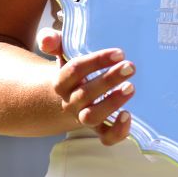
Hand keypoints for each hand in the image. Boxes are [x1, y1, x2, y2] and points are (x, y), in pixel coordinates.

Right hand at [37, 27, 134, 144]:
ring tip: (131, 88)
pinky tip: (128, 116)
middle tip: (130, 67)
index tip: (119, 53)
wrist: (64, 100)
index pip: (75, 70)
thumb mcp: (60, 53)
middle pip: (86, 94)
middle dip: (109, 80)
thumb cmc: (70, 71)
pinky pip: (105, 137)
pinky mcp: (98, 129)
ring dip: (112, 104)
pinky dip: (117, 131)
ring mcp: (83, 117)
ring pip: (93, 116)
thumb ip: (52, 40)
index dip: (96, 61)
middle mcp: (71, 101)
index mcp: (61, 82)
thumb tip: (47, 39)